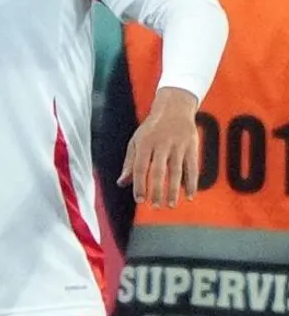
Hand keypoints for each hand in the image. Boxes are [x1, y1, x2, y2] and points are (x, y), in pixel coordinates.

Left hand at [119, 86, 199, 207]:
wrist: (174, 108)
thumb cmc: (151, 129)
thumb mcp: (136, 141)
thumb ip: (129, 163)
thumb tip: (121, 183)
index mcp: (144, 143)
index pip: (140, 167)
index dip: (139, 185)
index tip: (139, 200)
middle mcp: (161, 144)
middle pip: (158, 171)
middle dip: (156, 190)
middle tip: (155, 206)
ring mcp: (178, 146)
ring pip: (176, 172)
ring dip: (173, 190)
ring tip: (170, 205)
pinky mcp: (192, 147)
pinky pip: (192, 168)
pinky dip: (192, 183)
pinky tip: (190, 195)